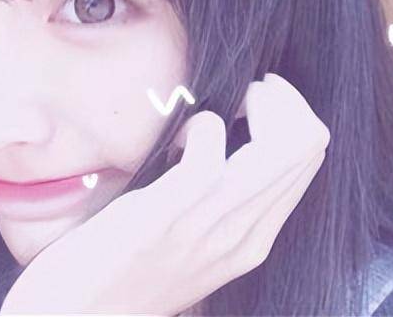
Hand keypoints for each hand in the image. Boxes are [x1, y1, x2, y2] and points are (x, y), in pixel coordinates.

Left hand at [0, 72, 330, 315]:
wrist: (81, 316)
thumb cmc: (127, 269)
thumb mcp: (191, 240)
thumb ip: (219, 202)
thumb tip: (229, 144)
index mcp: (255, 237)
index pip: (310, 157)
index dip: (291, 112)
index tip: (256, 100)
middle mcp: (246, 232)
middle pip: (308, 143)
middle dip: (280, 98)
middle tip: (242, 97)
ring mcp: (213, 224)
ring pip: (282, 144)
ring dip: (253, 102)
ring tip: (218, 112)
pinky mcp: (170, 210)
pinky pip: (210, 142)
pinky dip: (199, 123)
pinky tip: (176, 138)